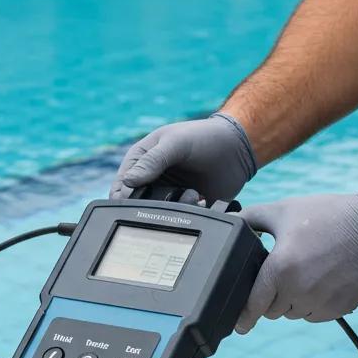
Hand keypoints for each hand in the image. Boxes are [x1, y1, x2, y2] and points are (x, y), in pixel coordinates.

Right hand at [110, 113, 256, 204]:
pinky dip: (189, 215)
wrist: (237, 147)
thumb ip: (152, 161)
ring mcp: (168, 194)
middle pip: (137, 206)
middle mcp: (151, 181)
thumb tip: (128, 182)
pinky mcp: (186, 205)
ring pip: (159, 216)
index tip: (145, 197)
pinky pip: (180, 220)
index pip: (121, 188)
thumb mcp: (175, 143)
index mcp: (139, 162)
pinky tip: (202, 200)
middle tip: (174, 196)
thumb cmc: (203, 137)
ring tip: (193, 194)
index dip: (126, 198)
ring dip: (175, 209)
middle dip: (153, 207)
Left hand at [235, 190, 357, 332]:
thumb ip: (250, 218)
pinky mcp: (340, 308)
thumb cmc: (328, 216)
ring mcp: (321, 302)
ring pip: (294, 314)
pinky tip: (319, 282)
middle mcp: (299, 290)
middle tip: (282, 274)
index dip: (243, 316)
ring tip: (303, 274)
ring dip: (292, 301)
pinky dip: (312, 305)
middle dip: (271, 296)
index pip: (254, 304)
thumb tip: (231, 221)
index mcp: (280, 269)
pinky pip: (315, 315)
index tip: (239, 325)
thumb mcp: (283, 210)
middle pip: (272, 310)